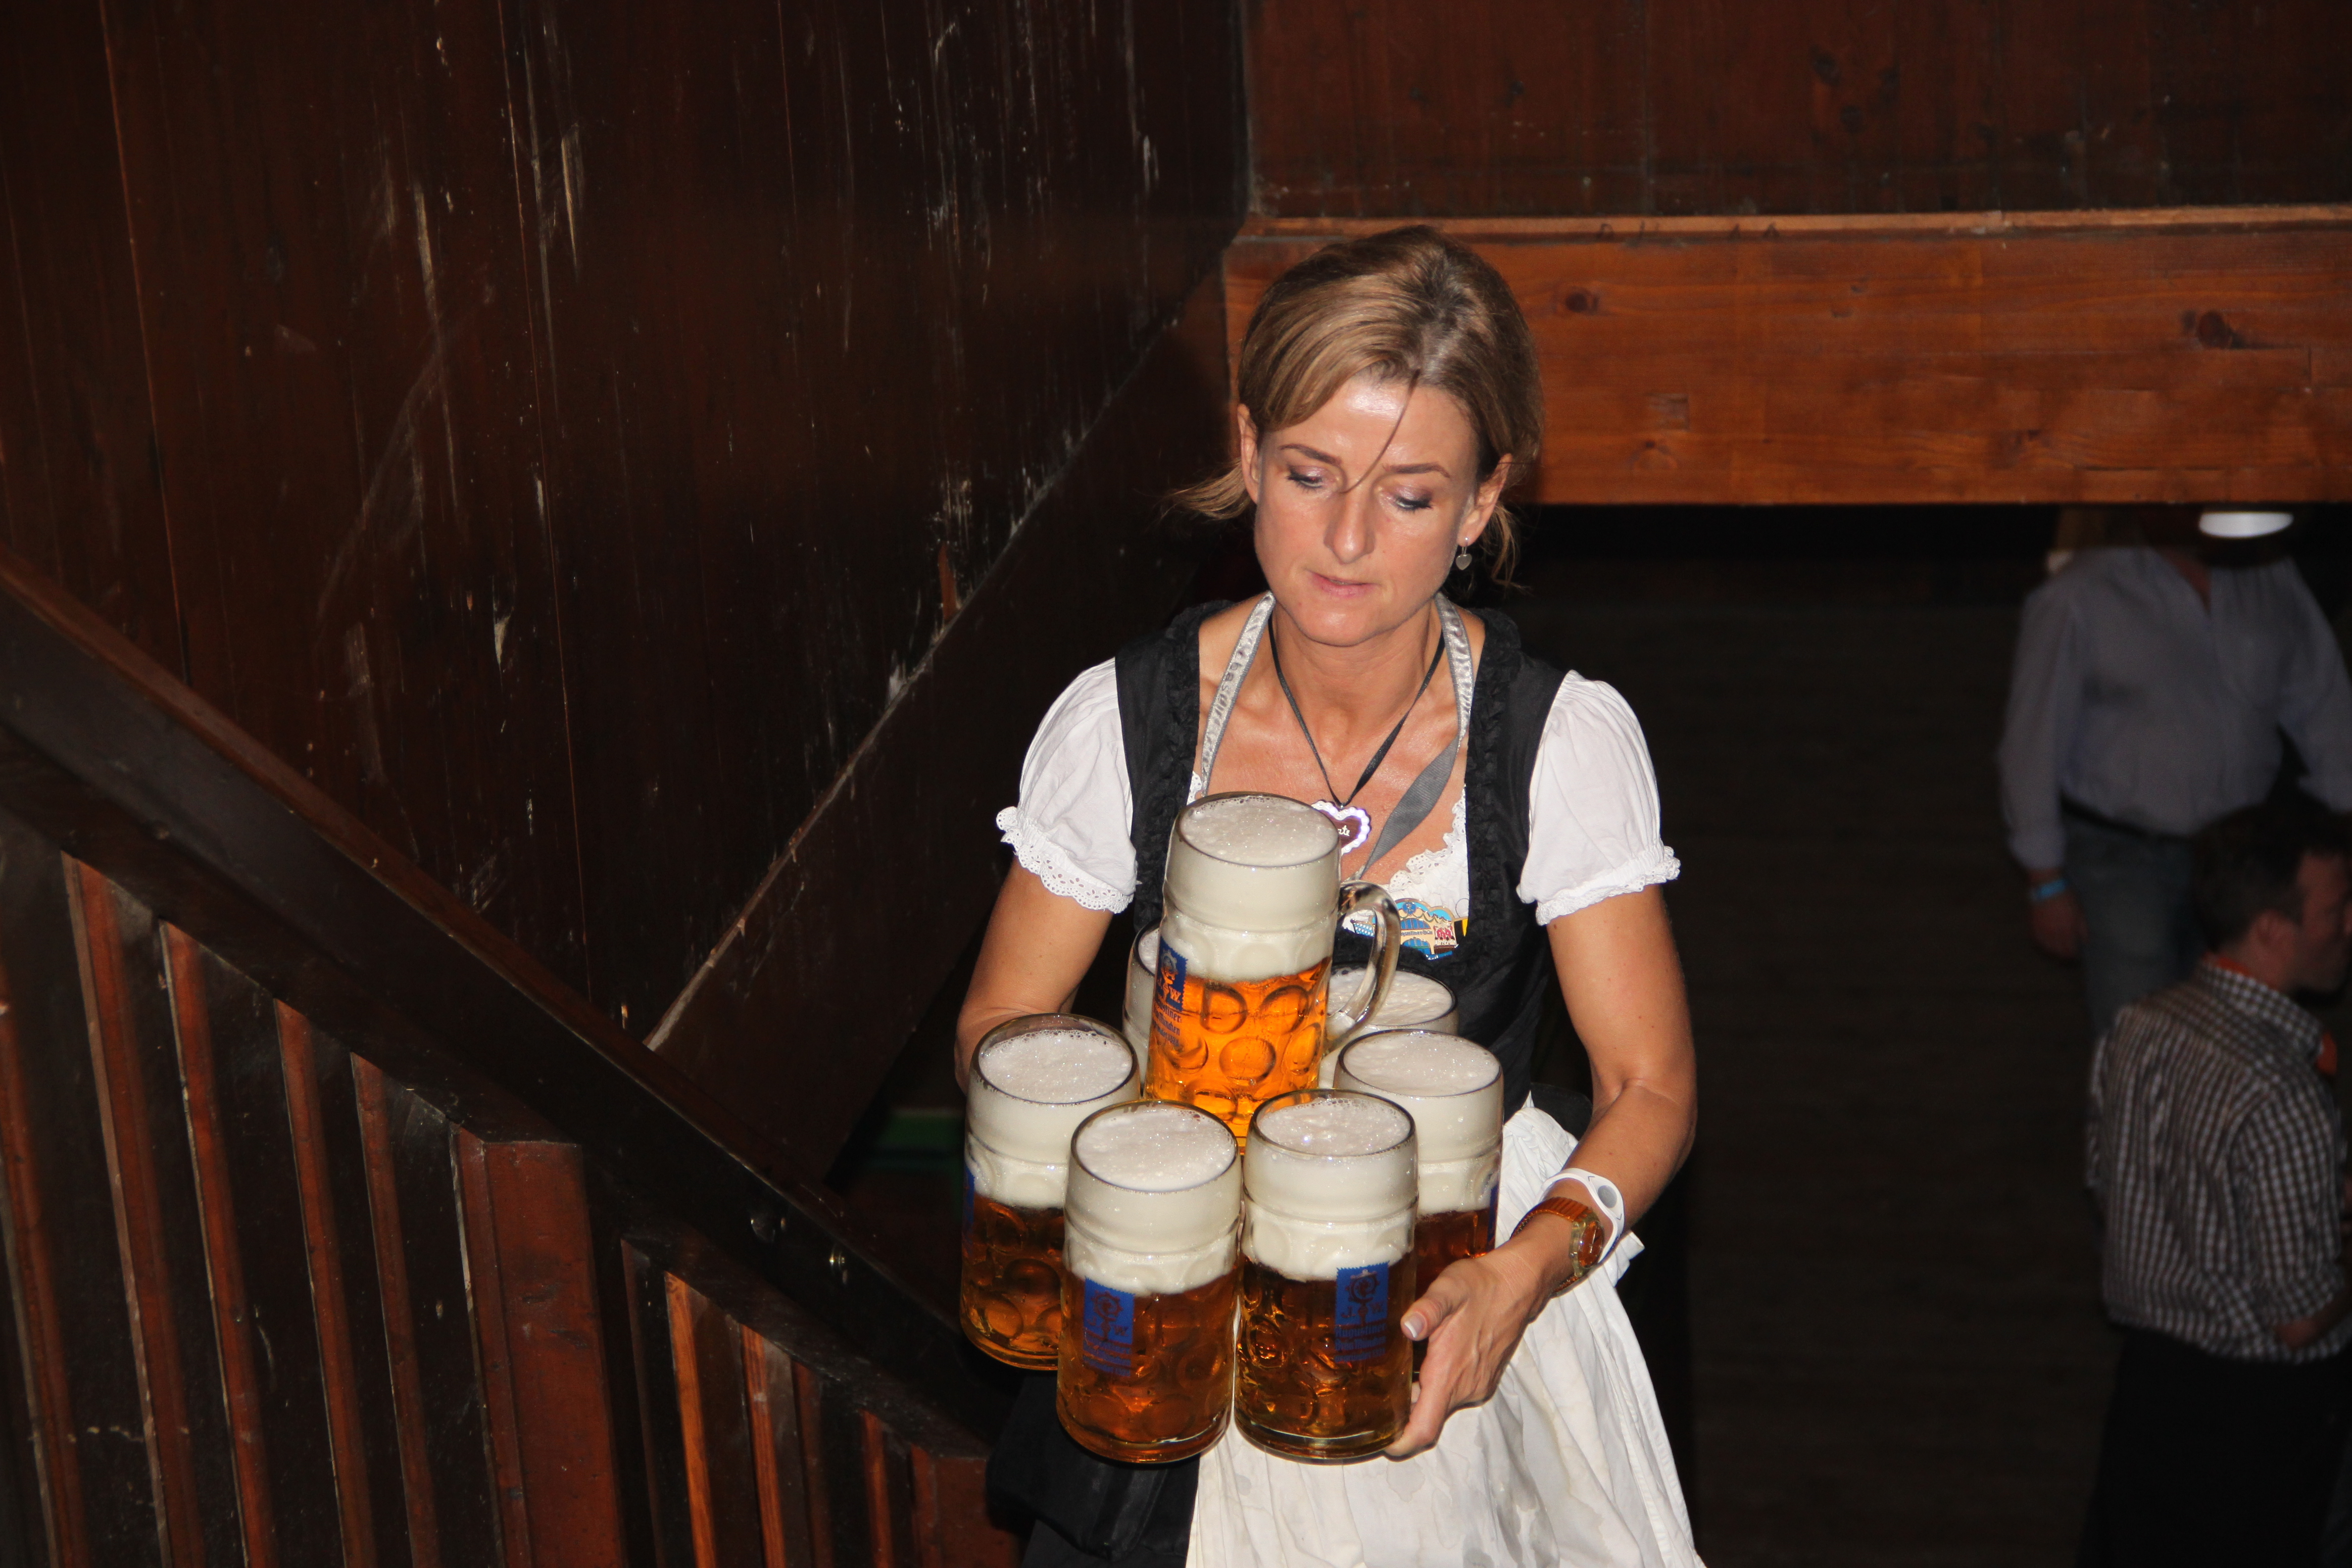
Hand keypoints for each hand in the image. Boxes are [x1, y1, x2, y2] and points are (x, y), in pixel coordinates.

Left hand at [1385, 1244, 1552, 1457]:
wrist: (1516, 1284)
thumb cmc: (1480, 1287)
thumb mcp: (1448, 1290)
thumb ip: (1426, 1310)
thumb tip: (1407, 1326)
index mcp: (1449, 1375)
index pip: (1423, 1429)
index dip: (1400, 1442)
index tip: (1379, 1438)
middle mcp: (1465, 1388)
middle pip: (1427, 1419)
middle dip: (1402, 1413)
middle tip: (1375, 1393)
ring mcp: (1476, 1386)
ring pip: (1440, 1405)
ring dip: (1418, 1396)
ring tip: (1394, 1372)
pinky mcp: (1483, 1379)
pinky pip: (1453, 1393)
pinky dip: (1435, 1386)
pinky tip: (1422, 1361)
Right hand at [2028, 888, 2086, 960]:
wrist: (2048, 887)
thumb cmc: (2067, 897)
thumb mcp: (2079, 911)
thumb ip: (2082, 928)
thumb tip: (2085, 941)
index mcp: (2068, 929)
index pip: (2070, 949)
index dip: (2073, 955)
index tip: (2076, 957)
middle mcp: (2055, 932)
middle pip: (2059, 950)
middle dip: (2064, 955)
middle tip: (2067, 957)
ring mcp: (2043, 929)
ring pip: (2047, 947)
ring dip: (2053, 951)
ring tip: (2057, 952)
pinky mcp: (2034, 925)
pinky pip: (2037, 940)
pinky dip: (2042, 944)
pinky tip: (2045, 944)